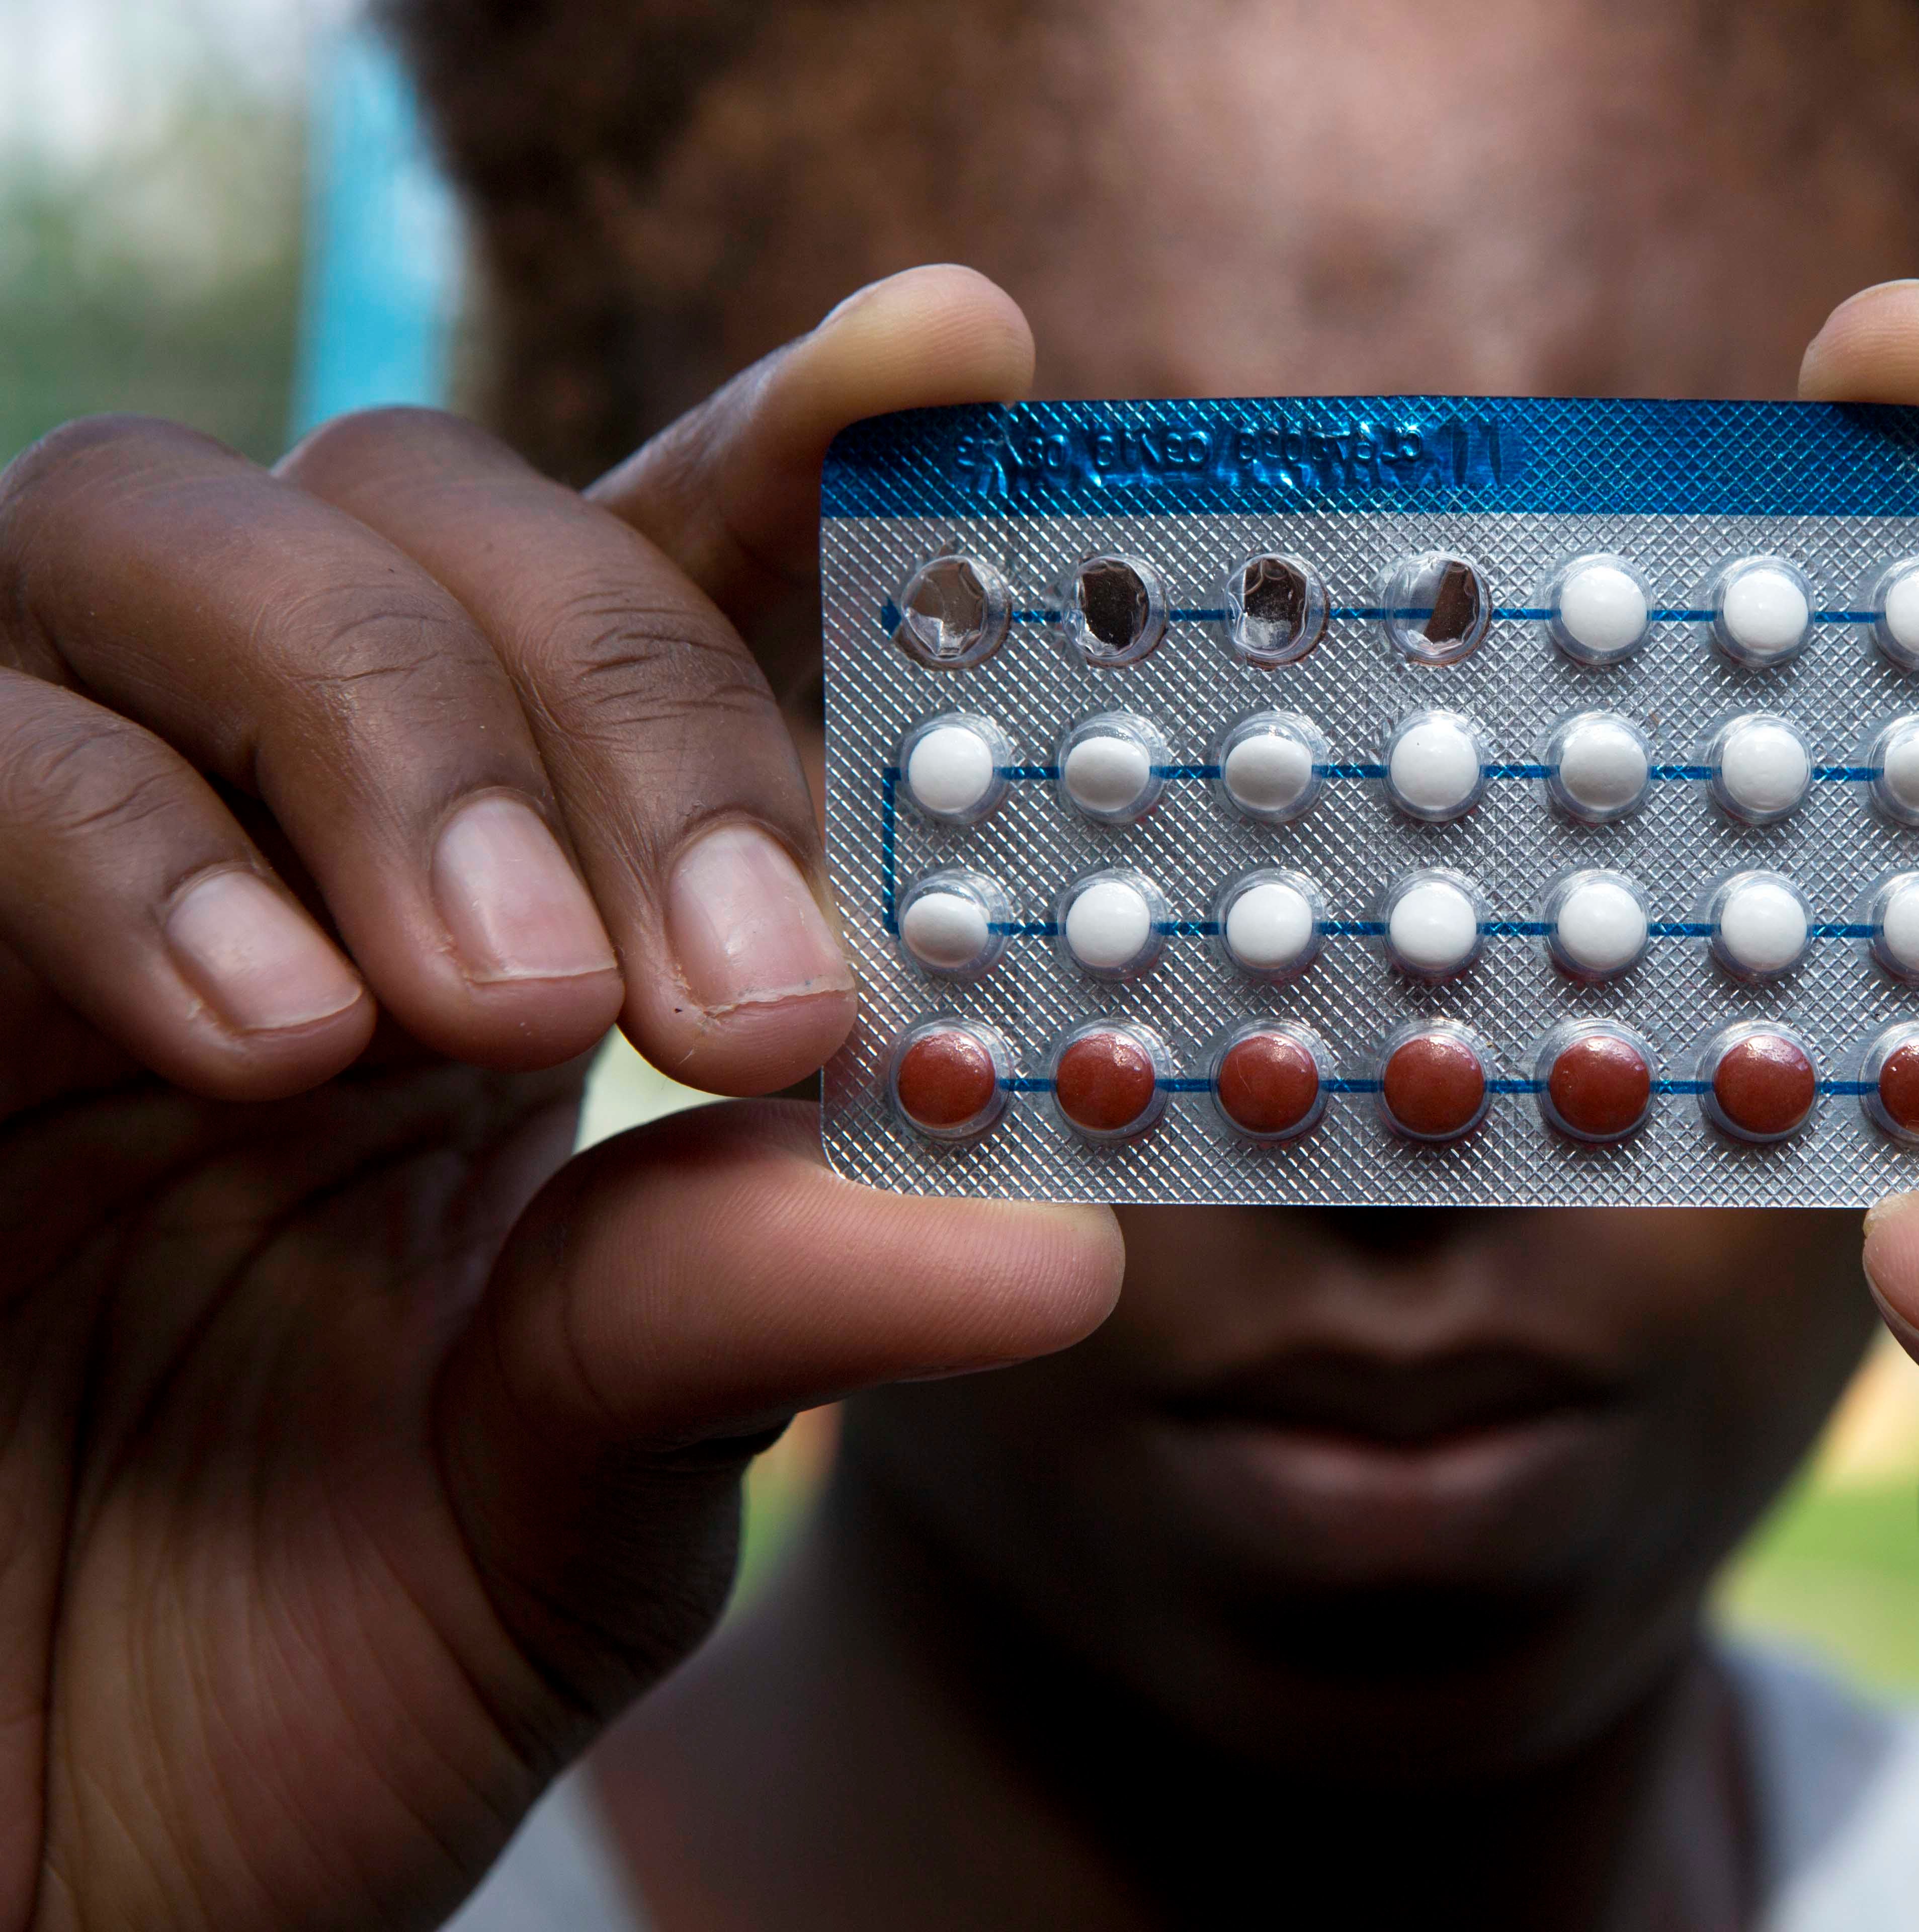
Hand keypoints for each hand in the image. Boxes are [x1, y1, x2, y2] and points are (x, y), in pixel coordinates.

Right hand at [0, 268, 1118, 1930]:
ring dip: (381, 739)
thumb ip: (759, 1314)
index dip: (794, 451)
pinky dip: (123, 842)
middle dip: (608, 688)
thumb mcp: (587, 1491)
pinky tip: (279, 1031)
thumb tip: (1057, 1236)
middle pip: (417, 508)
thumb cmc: (301, 1671)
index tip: (958, 359)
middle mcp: (278, 836)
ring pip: (149, 536)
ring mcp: (40, 865)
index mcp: (502, 920)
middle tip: (739, 981)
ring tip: (510, 1004)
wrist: (47, 1867)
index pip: (643, 588)